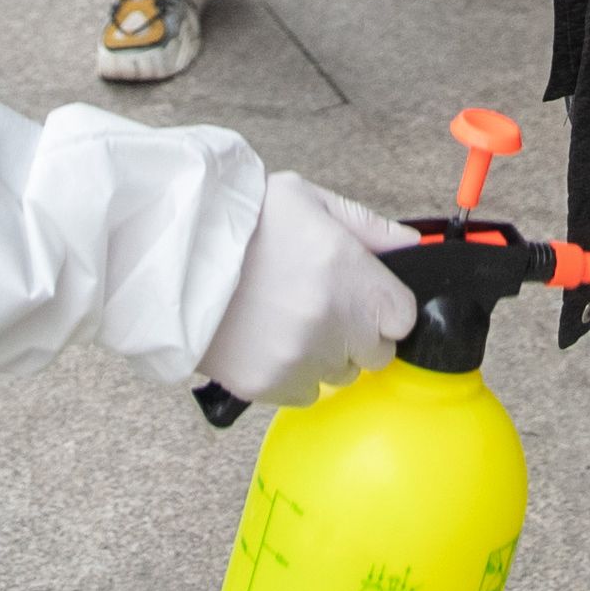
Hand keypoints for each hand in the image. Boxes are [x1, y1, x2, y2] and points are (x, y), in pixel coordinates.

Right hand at [199, 172, 419, 408]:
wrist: (175, 250)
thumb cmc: (244, 220)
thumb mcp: (309, 199)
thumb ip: (369, 227)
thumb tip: (414, 246)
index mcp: (354, 277)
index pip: (402, 319)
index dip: (381, 308)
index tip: (358, 298)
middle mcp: (336, 324)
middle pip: (376, 354)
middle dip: (354, 334)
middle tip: (317, 305)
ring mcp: (303, 359)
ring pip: (338, 376)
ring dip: (323, 355)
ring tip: (284, 319)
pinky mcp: (269, 385)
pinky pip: (301, 392)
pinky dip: (289, 372)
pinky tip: (265, 339)